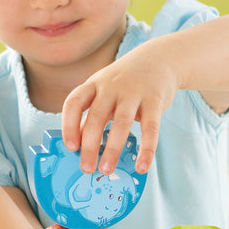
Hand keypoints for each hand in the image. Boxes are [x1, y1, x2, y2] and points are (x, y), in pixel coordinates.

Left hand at [61, 42, 177, 174]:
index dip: (69, 125)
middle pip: (96, 117)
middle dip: (90, 146)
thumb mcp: (103, 91)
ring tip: (107, 169)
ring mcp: (133, 92)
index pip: (74, 103)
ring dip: (112, 149)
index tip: (70, 146)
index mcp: (93, 85)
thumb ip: (92, 115)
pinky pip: (150, 128)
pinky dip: (146, 149)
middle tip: (87, 168)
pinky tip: (142, 166)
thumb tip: (79, 146)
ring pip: (120, 123)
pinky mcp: (155, 100)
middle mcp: (111, 87)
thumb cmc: (126, 82)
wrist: (159, 59)